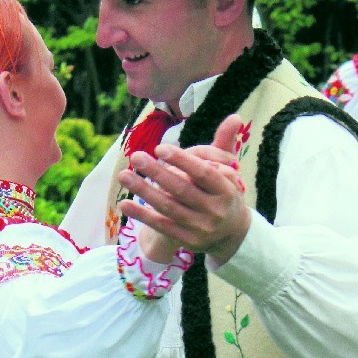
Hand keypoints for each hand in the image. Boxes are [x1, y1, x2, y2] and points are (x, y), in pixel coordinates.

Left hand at [118, 114, 250, 264]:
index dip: (182, 160)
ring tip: (124, 176)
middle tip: (136, 156)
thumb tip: (234, 116)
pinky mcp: (187, 240)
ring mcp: (200, 228)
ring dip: (144, 191)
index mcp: (226, 190)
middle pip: (182, 190)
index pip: (203, 173)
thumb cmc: (224, 194)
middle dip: (157, 173)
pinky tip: (125, 204)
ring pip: (168, 207)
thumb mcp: (229, 172)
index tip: (160, 148)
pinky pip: (161, 225)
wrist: (231, 235)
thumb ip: (225, 144)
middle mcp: (214, 210)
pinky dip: (142, 215)